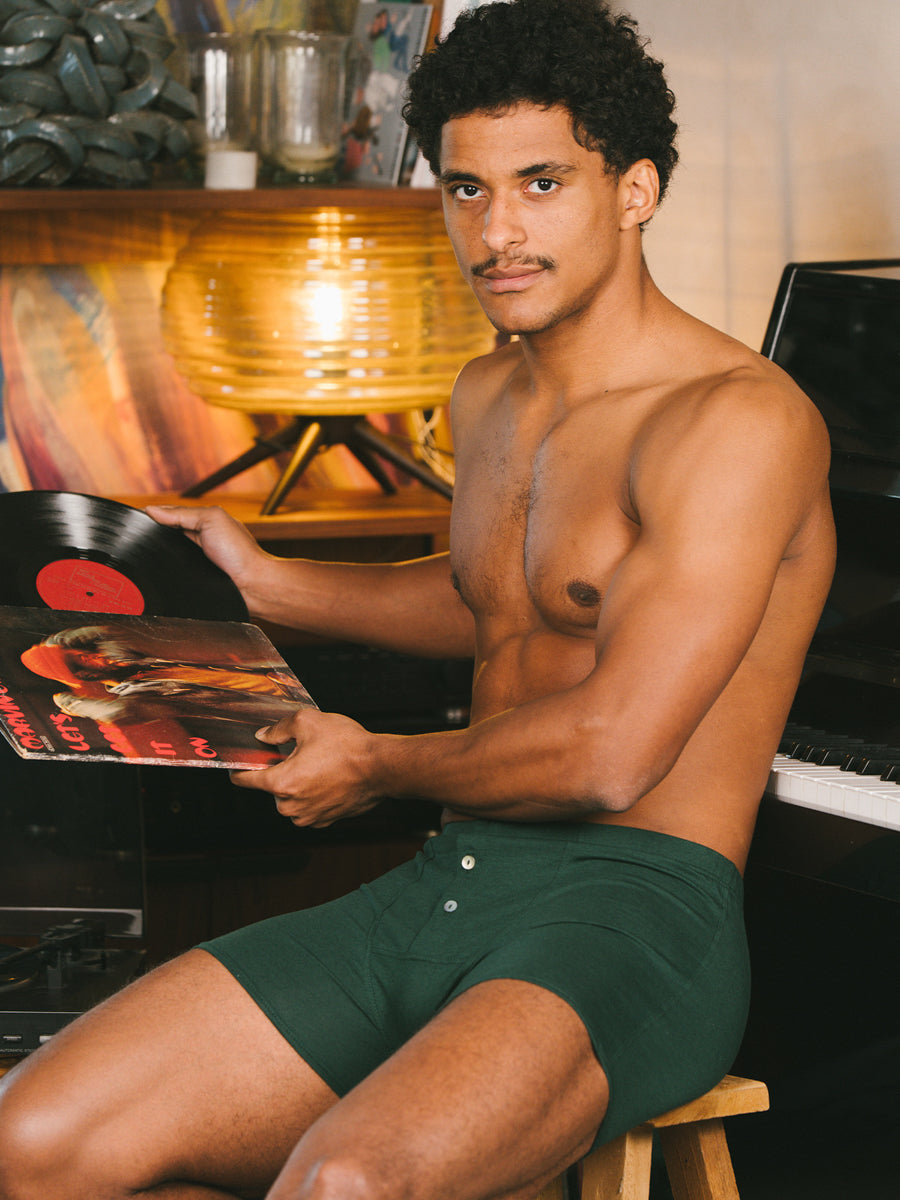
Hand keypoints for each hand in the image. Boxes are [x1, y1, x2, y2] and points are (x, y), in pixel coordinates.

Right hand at [144, 504, 264, 600]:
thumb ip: (182, 514)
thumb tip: (152, 510)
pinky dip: (165, 574)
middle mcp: (199, 542)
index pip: (170, 517)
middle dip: (154, 537)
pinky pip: (173, 575)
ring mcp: (195, 562)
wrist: (252, 586)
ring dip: (159, 557)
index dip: (155, 517)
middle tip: (141, 538)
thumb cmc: (240, 553)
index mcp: (203, 524)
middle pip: (166, 537)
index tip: (137, 518)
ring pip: (167, 557)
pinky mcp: (193, 580)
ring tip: (150, 556)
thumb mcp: (211, 520)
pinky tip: (160, 574)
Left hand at [230, 707, 384, 828]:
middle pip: (271, 788)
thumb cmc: (348, 746)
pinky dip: (314, 793)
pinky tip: (328, 777)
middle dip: (280, 771)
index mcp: (281, 783)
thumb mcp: (308, 721)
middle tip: (300, 753)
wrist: (382, 767)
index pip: (245, 780)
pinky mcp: (326, 820)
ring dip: (298, 783)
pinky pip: (309, 806)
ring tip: (319, 764)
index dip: (239, 768)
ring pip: (291, 798)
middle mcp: (292, 806)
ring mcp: (309, 816)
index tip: (239, 763)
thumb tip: (264, 736)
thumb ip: (279, 729)